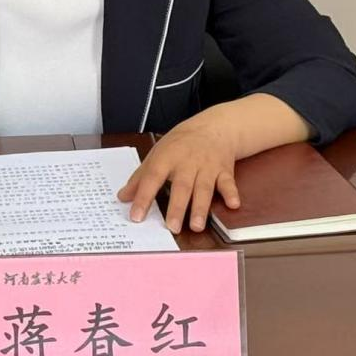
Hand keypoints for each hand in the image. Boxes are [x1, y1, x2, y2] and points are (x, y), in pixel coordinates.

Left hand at [117, 108, 239, 233]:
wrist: (213, 127)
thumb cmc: (181, 144)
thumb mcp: (157, 154)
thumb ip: (140, 177)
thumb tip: (123, 197)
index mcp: (166, 157)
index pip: (152, 177)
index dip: (143, 197)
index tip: (136, 216)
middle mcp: (187, 162)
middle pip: (181, 186)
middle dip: (177, 207)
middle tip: (172, 227)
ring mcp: (207, 166)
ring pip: (204, 188)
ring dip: (200, 207)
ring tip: (195, 225)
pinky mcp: (224, 170)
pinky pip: (228, 182)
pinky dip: (231, 193)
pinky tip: (233, 204)